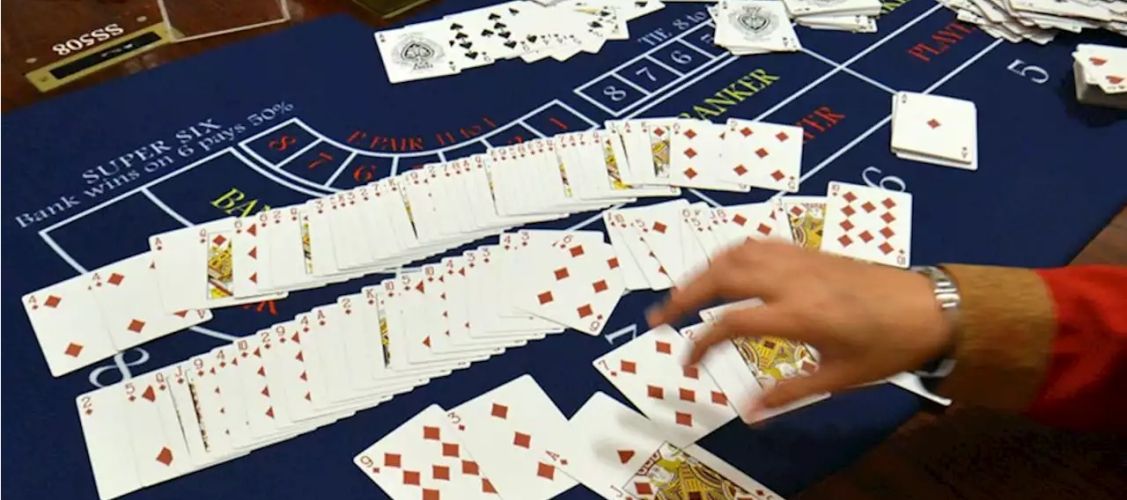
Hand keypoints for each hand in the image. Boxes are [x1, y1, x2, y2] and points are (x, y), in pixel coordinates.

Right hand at [647, 239, 953, 413]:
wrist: (930, 307)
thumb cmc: (887, 347)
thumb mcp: (839, 377)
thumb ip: (788, 392)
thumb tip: (749, 413)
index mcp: (796, 314)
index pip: (728, 322)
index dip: (699, 342)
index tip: (687, 362)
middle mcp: (791, 280)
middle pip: (721, 276)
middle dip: (683, 295)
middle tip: (658, 316)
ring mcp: (799, 260)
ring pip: (736, 253)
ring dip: (703, 271)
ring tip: (684, 293)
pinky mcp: (808, 251)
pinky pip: (759, 243)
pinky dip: (732, 254)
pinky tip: (724, 268)